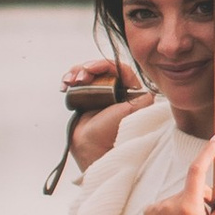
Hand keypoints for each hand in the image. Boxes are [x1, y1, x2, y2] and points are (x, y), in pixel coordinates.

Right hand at [62, 59, 141, 173]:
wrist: (91, 148)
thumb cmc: (111, 133)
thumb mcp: (132, 113)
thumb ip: (144, 99)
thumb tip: (150, 89)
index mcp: (127, 91)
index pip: (118, 68)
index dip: (104, 65)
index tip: (92, 69)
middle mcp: (113, 90)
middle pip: (100, 68)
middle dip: (88, 68)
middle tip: (80, 77)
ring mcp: (98, 93)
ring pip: (87, 72)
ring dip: (77, 72)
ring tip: (71, 81)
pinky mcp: (85, 97)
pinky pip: (76, 82)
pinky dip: (69, 79)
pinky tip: (65, 84)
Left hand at [140, 133, 214, 214]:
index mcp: (188, 208)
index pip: (198, 171)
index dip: (208, 151)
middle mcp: (170, 203)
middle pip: (193, 188)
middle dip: (202, 199)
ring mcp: (157, 206)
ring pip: (180, 196)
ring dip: (187, 206)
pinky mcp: (148, 211)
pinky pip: (167, 203)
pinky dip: (174, 211)